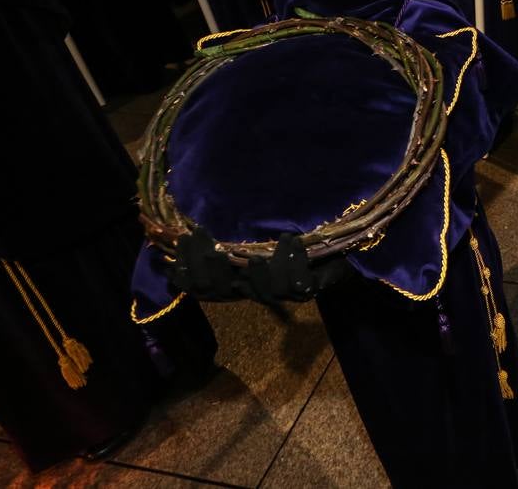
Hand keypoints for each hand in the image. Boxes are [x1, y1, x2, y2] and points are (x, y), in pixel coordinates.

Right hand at [169, 229, 349, 302]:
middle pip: (227, 293)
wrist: (335, 246)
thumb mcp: (250, 231)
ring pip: (265, 294)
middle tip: (211, 249)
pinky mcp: (310, 287)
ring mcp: (283, 292)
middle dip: (215, 273)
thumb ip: (224, 234)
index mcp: (237, 277)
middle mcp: (256, 288)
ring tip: (254, 257)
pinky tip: (287, 240)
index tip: (182, 239)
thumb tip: (183, 224)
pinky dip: (292, 263)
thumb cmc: (284, 235)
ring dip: (257, 275)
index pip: (202, 285)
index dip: (188, 269)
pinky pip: (299, 284)